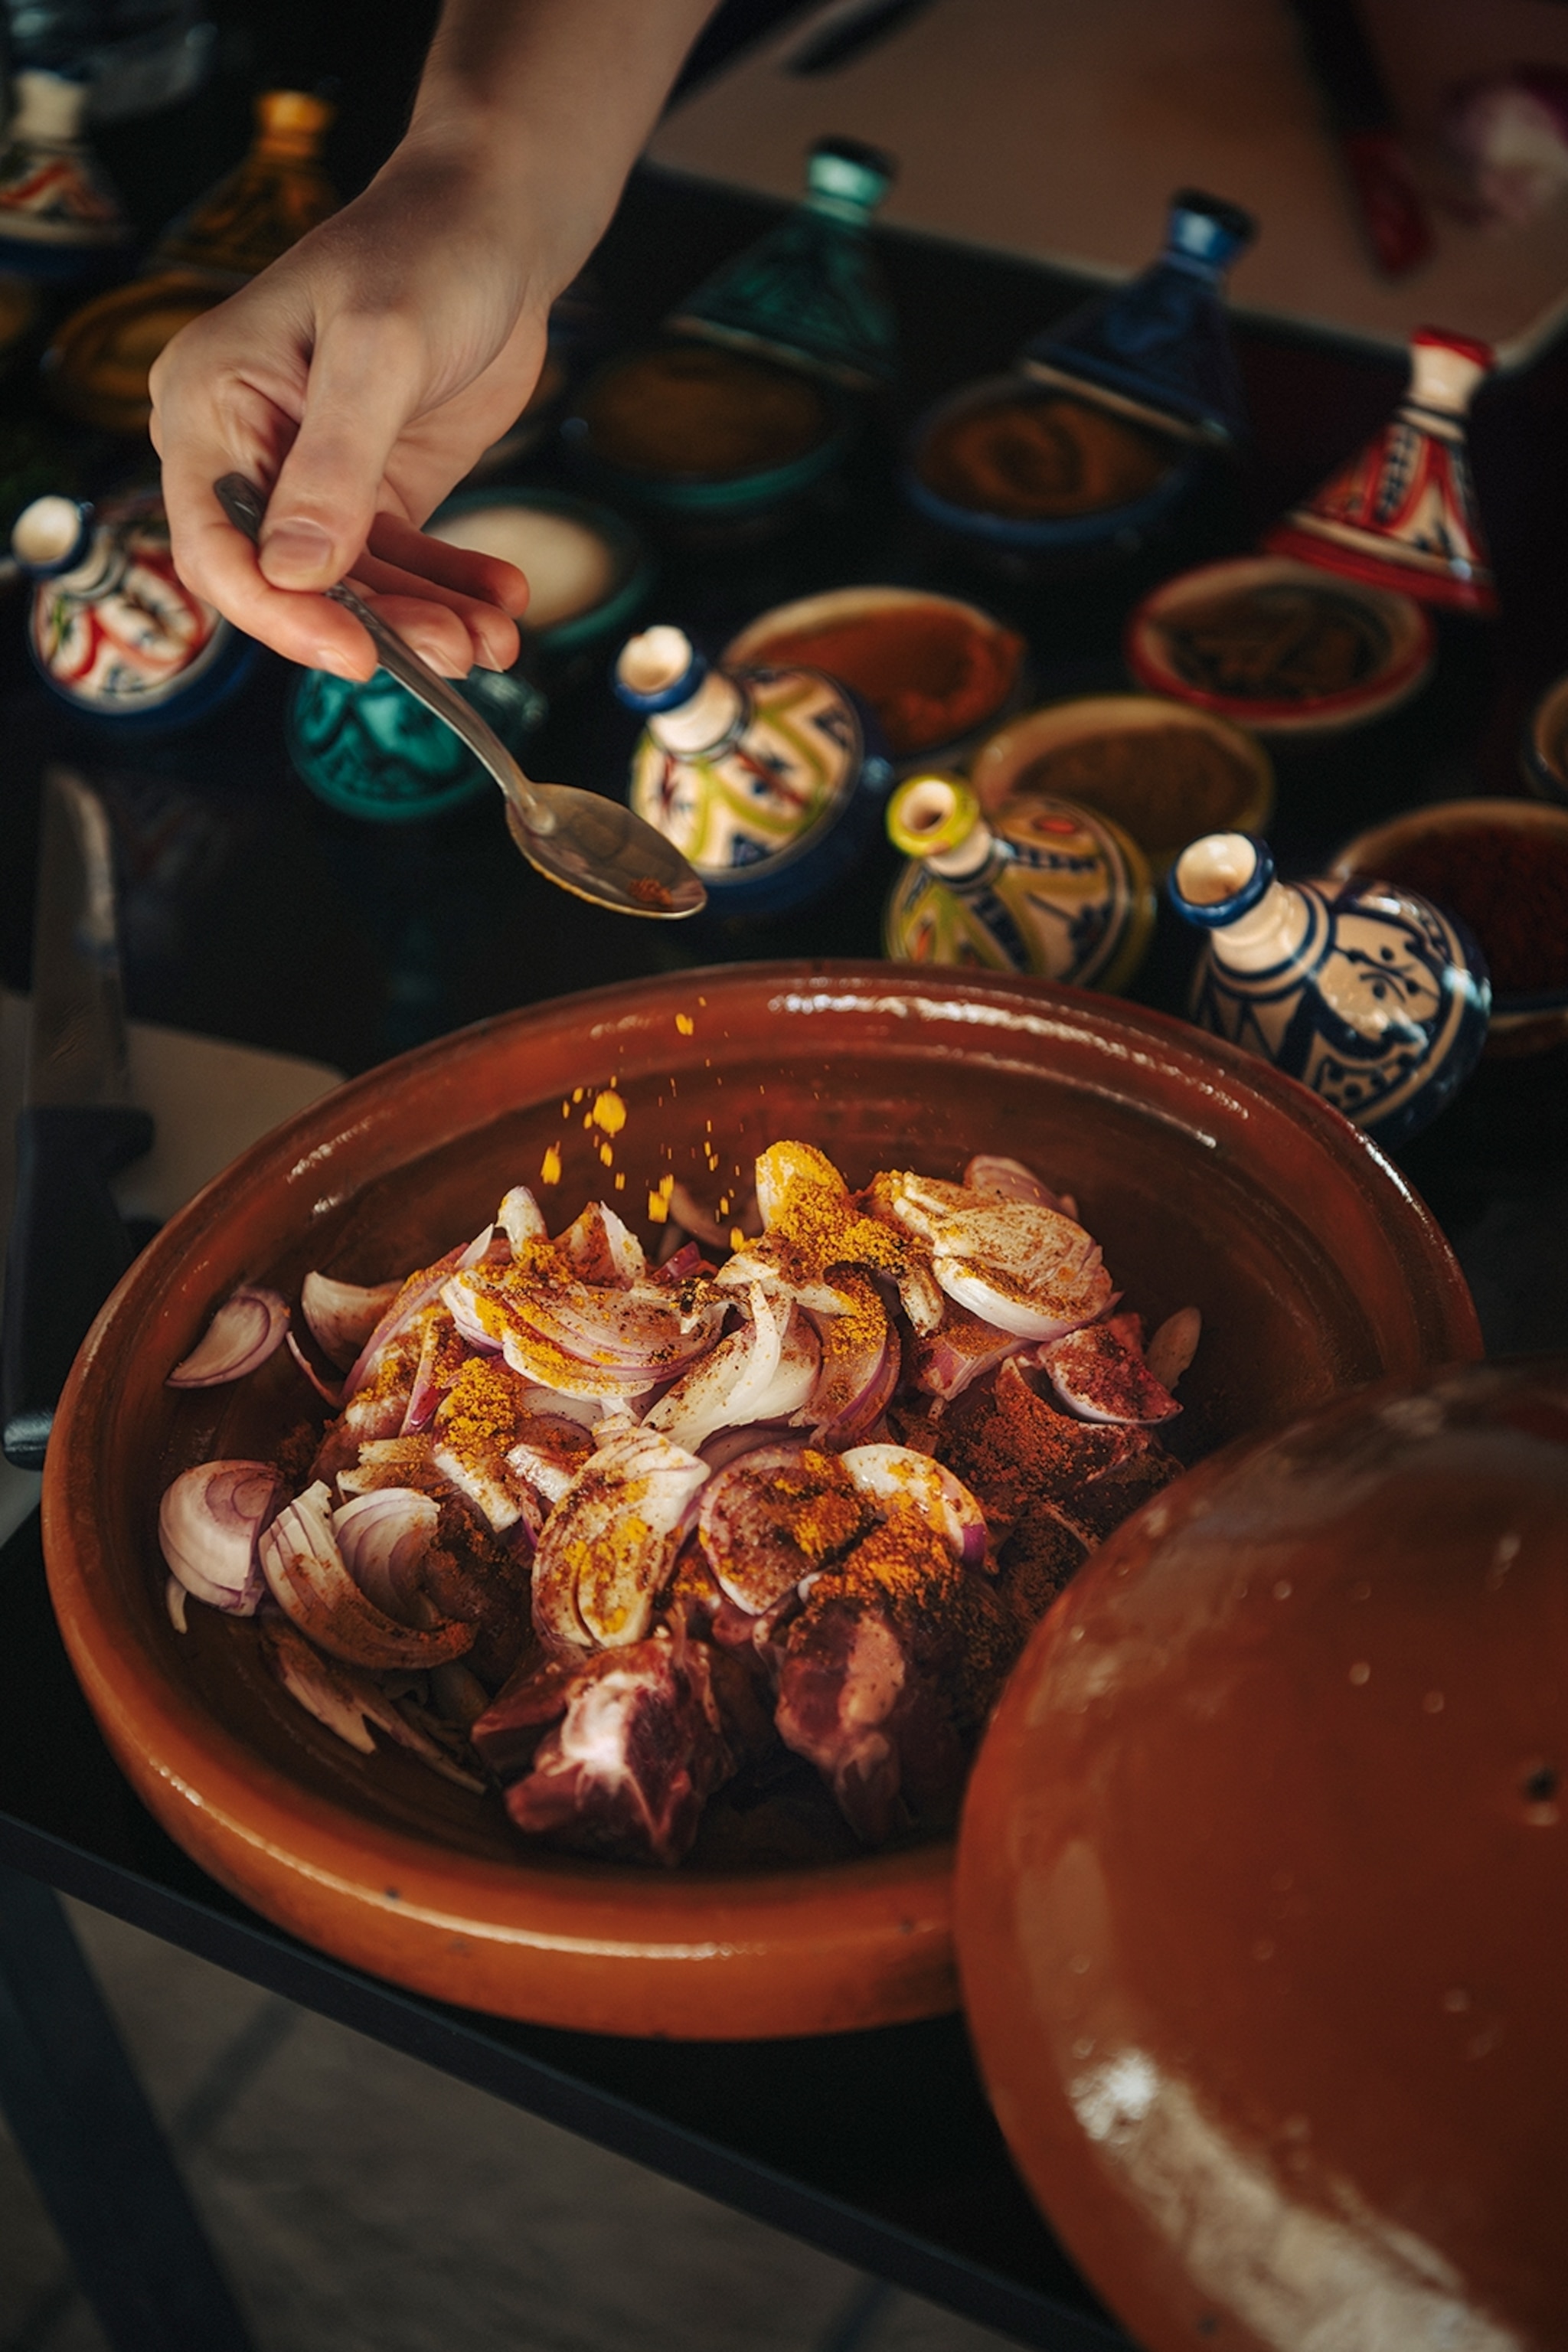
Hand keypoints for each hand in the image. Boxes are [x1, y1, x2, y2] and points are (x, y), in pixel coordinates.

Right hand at [150, 151, 544, 679]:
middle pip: (288, 581)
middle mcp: (247, 450)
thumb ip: (335, 465)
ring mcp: (314, 479)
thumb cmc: (423, 252)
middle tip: (455, 654)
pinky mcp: (376, 492)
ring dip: (425, 621)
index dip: (280, 613)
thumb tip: (294, 572)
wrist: (494, 222)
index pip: (216, 544)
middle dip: (373, 627)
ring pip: (354, 586)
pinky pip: (403, 566)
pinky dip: (451, 592)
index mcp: (210, 402)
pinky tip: (501, 604)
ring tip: (494, 641)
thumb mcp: (380, 351)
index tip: (356, 656)